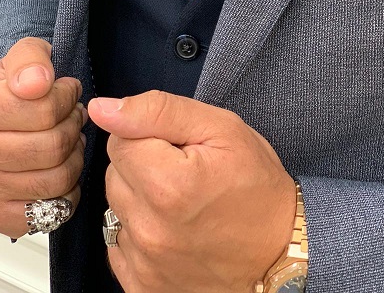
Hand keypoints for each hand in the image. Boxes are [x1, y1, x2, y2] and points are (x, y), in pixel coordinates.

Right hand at [0, 38, 85, 237]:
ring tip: (68, 142)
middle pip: (54, 145)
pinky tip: (58, 171)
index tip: (67, 91)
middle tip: (72, 117)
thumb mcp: (18, 58)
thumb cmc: (6, 89)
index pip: (48, 109)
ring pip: (57, 179)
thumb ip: (30, 59)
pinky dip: (66, 193)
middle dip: (74, 127)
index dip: (68, 97)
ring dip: (74, 158)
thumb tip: (37, 81)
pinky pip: (51, 212)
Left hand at [88, 91, 296, 292]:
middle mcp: (150, 229)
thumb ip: (158, 111)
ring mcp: (144, 263)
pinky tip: (172, 228)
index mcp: (168, 184)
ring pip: (115, 206)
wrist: (280, 250)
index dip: (150, 135)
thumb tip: (103, 108)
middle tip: (185, 171)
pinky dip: (140, 230)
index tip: (182, 147)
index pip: (119, 139)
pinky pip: (118, 242)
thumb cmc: (256, 186)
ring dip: (140, 197)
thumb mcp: (221, 129)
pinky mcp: (141, 285)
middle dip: (143, 164)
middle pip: (115, 172)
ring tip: (180, 201)